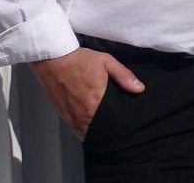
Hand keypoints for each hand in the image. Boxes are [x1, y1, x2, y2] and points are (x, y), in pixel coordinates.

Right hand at [28, 48, 144, 139]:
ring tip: (106, 128)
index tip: (126, 125)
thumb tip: (140, 88)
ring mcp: (70, 117)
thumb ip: (124, 76)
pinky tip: (92, 126)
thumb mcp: (106, 62)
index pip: (110, 124)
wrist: (53, 59)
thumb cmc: (79, 60)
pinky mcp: (63, 116)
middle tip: (117, 127)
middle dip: (108, 131)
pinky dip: (84, 130)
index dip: (118, 127)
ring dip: (95, 132)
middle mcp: (81, 114)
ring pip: (86, 133)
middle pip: (98, 132)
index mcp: (94, 103)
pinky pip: (76, 130)